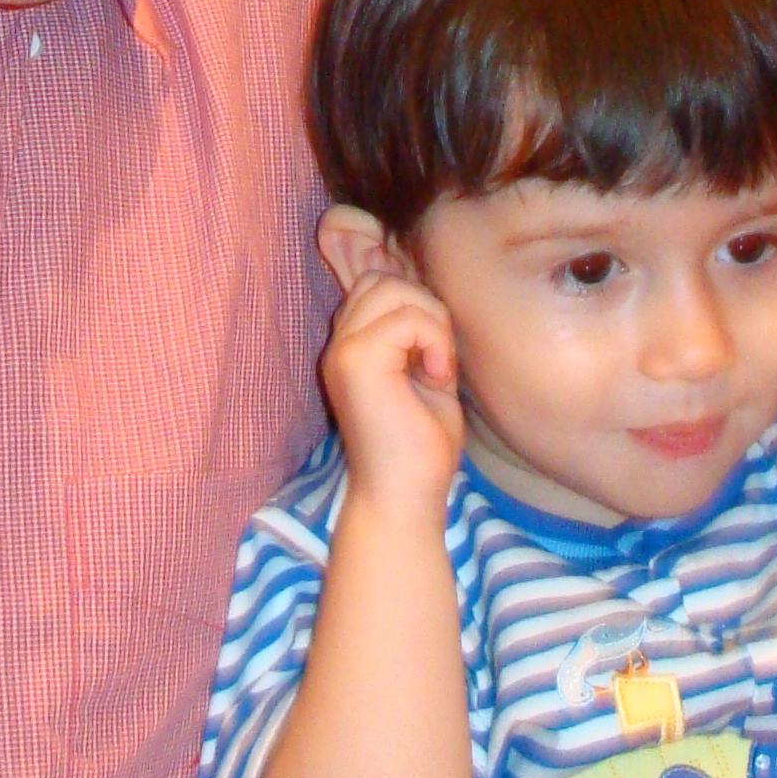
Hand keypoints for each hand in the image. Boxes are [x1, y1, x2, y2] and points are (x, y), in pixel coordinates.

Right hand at [319, 269, 464, 511]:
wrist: (405, 497)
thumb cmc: (420, 447)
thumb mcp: (423, 375)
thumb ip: (418, 336)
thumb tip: (432, 298)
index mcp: (352, 349)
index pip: (375, 287)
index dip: (415, 308)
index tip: (433, 358)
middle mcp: (339, 345)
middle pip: (380, 280)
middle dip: (423, 307)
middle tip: (437, 360)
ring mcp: (343, 351)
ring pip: (392, 289)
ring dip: (430, 321)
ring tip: (436, 368)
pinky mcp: (357, 360)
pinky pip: (406, 317)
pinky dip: (434, 339)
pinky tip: (437, 377)